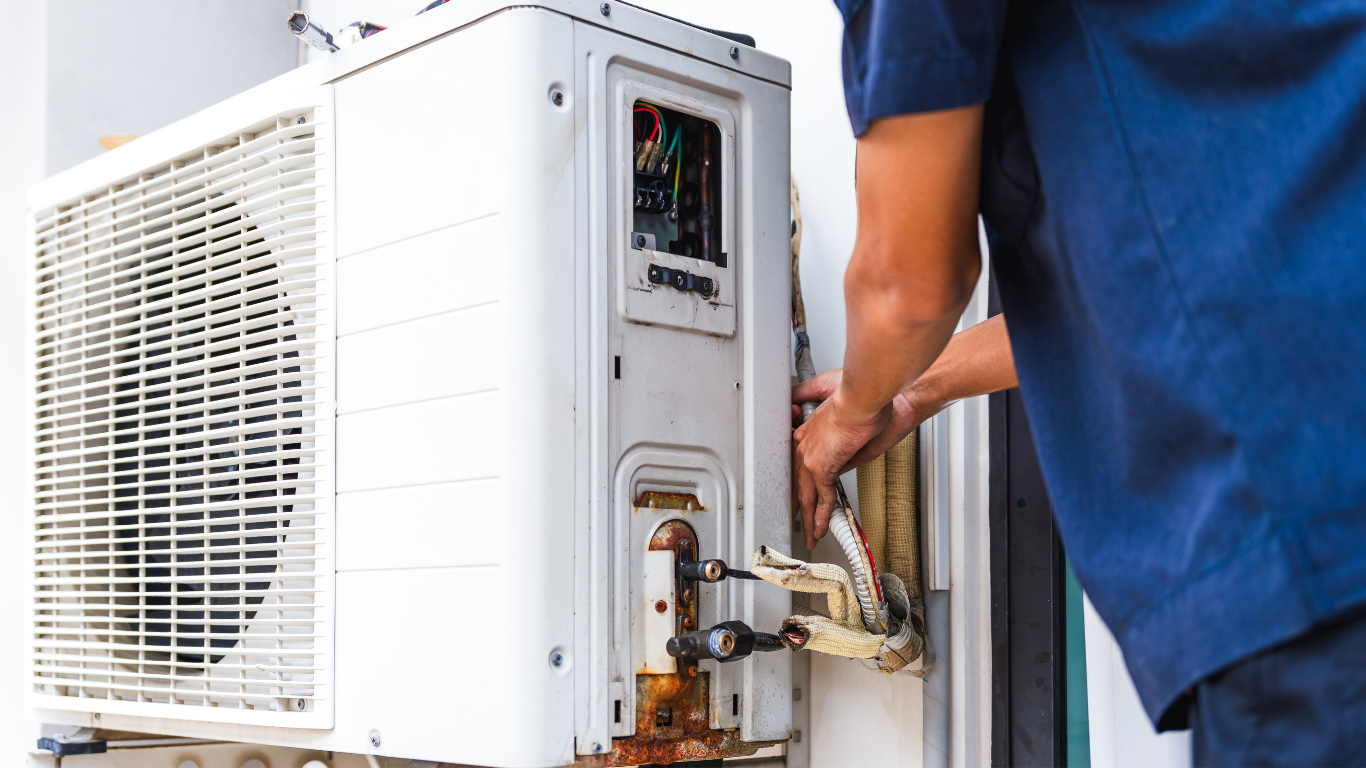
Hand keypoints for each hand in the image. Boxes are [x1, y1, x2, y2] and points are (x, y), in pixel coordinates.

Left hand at [792, 369, 936, 548]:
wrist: (865, 396)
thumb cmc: (862, 401)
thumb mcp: (850, 427)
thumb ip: (844, 449)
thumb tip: (845, 462)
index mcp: (809, 433)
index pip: (801, 466)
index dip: (803, 485)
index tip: (805, 497)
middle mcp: (805, 444)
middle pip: (799, 483)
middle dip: (801, 507)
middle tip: (803, 524)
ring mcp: (811, 456)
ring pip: (807, 494)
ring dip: (811, 518)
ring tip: (812, 535)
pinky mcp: (822, 466)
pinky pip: (823, 497)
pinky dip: (824, 515)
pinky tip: (823, 527)